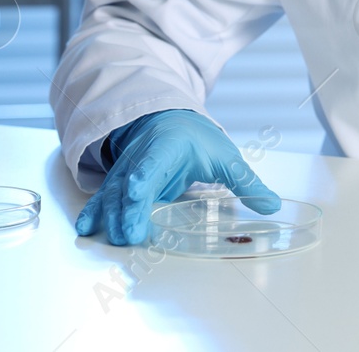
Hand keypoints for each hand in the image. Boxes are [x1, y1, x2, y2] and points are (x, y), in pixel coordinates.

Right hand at [74, 109, 280, 245]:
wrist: (167, 121)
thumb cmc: (197, 140)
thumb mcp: (225, 157)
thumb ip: (246, 182)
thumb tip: (272, 205)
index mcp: (169, 146)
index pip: (155, 161)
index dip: (146, 175)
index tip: (139, 190)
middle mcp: (142, 156)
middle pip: (131, 184)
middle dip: (128, 208)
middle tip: (129, 235)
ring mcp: (127, 169)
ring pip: (115, 193)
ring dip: (111, 215)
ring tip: (113, 238)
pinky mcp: (119, 182)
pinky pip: (105, 197)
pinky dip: (95, 211)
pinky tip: (86, 228)